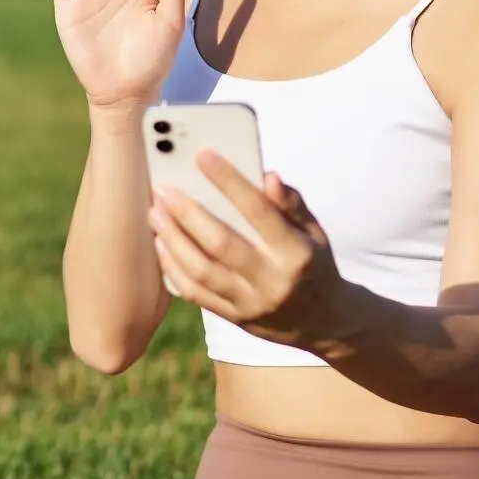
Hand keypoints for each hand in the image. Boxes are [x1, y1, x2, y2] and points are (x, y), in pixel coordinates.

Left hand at [147, 152, 343, 348]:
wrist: (323, 322)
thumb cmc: (313, 264)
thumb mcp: (315, 233)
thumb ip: (291, 204)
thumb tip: (268, 176)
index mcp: (296, 252)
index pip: (259, 211)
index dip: (230, 181)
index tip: (203, 155)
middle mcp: (273, 280)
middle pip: (222, 243)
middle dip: (188, 213)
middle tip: (163, 188)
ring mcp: (251, 303)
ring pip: (202, 271)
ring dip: (173, 240)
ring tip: (155, 213)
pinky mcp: (234, 319)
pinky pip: (196, 294)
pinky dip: (174, 269)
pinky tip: (161, 246)